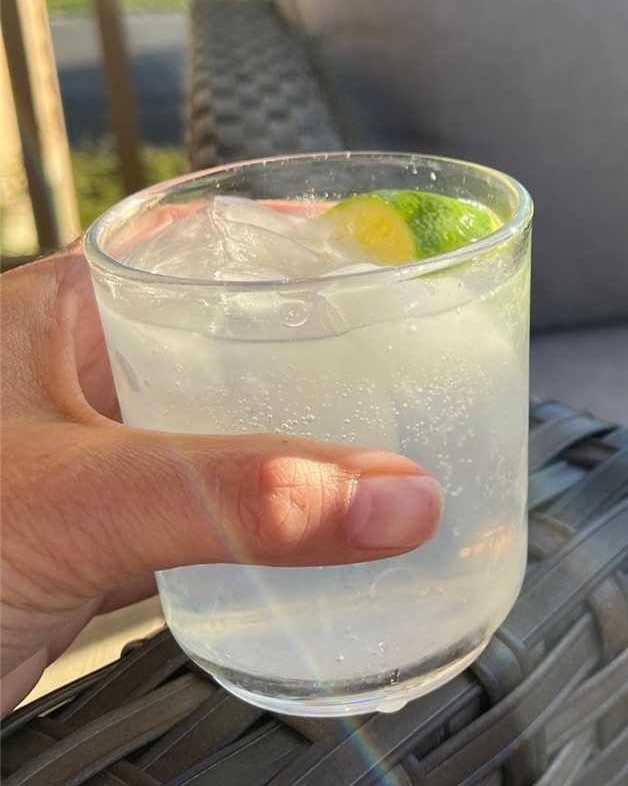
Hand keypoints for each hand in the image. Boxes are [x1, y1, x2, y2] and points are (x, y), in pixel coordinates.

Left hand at [1, 246, 441, 713]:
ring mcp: (78, 467)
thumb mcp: (73, 503)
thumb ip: (237, 498)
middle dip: (314, 349)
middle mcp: (68, 379)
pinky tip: (313, 545)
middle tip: (417, 359)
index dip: (293, 234)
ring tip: (392, 447)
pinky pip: (195, 522)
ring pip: (212, 436)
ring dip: (293, 448)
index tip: (387, 247)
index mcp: (53, 313)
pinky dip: (258, 531)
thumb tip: (398, 495)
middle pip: (220, 339)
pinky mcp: (82, 551)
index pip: (196, 241)